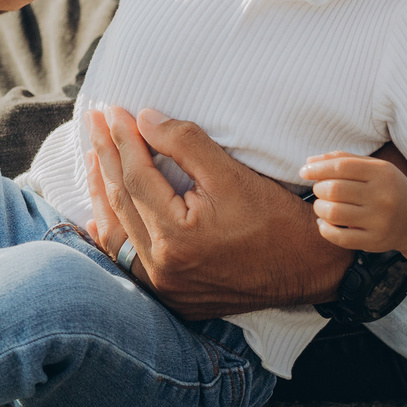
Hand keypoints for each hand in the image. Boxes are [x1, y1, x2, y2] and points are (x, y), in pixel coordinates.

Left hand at [82, 106, 347, 317]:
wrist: (314, 270)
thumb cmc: (279, 219)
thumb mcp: (233, 174)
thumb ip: (185, 143)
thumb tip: (142, 118)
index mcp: (178, 237)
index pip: (137, 177)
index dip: (123, 139)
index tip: (113, 111)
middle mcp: (165, 267)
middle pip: (123, 201)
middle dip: (106, 157)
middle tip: (94, 122)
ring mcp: (166, 286)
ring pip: (119, 232)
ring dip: (102, 191)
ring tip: (93, 157)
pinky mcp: (173, 296)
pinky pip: (129, 261)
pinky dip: (113, 234)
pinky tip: (97, 215)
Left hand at [301, 153, 406, 252]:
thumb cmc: (387, 188)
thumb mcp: (373, 167)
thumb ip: (343, 159)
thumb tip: (309, 161)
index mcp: (382, 174)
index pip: (341, 166)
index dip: (317, 168)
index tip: (305, 171)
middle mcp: (383, 197)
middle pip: (334, 190)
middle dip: (318, 188)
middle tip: (320, 190)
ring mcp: (380, 221)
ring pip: (333, 213)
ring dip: (319, 208)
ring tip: (323, 205)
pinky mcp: (374, 241)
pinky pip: (339, 237)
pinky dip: (324, 229)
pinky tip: (325, 222)